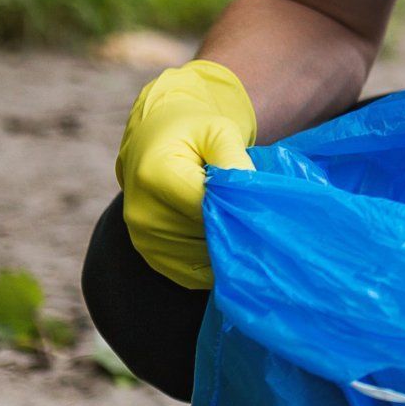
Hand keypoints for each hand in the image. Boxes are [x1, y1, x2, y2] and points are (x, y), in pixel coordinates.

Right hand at [115, 60, 256, 288]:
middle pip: (208, 235)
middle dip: (237, 228)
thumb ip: (234, 160)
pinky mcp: (150, 255)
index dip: (241, 210)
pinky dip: (213, 263)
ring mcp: (143, 237)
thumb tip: (249, 194)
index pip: (210, 208)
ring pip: (204, 259)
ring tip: (236, 221)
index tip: (262, 206)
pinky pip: (192, 274)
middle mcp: (143, 211)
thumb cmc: (192, 131)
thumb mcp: (219, 132)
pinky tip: (223, 241)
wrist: (155, 139)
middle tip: (258, 216)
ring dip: (226, 246)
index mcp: (156, 175)